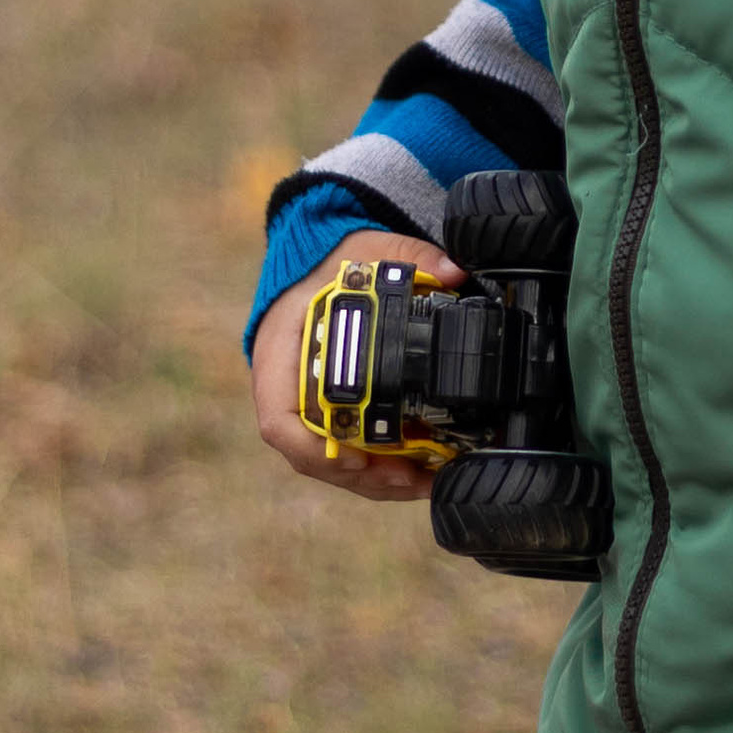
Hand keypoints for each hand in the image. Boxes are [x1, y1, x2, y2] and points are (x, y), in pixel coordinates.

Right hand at [250, 228, 458, 504]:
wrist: (317, 266)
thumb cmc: (332, 265)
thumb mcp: (369, 250)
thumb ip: (410, 257)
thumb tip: (454, 273)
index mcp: (281, 353)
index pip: (278, 420)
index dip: (312, 449)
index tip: (355, 459)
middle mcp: (286, 389)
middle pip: (312, 456)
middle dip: (362, 476)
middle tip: (411, 478)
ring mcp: (304, 407)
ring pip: (332, 463)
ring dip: (376, 482)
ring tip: (425, 482)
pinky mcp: (327, 415)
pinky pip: (346, 453)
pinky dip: (379, 469)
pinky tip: (419, 472)